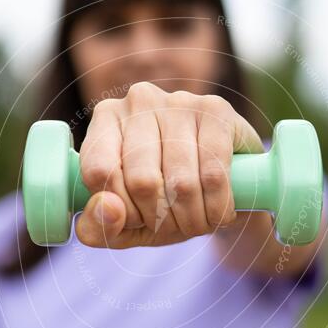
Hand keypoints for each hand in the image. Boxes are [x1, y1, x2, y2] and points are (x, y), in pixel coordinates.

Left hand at [75, 82, 263, 247]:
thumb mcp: (123, 223)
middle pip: (142, 180)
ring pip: (181, 182)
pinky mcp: (216, 110)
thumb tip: (108, 208)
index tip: (139, 221)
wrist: (229, 178)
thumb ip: (98, 227)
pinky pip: (214, 174)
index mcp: (105, 119)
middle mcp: (138, 101)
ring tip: (198, 223)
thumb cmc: (164, 199)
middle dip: (161, 220)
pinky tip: (220, 211)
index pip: (100, 171)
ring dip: (192, 219)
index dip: (123, 212)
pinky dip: (218, 206)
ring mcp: (179, 101)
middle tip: (174, 227)